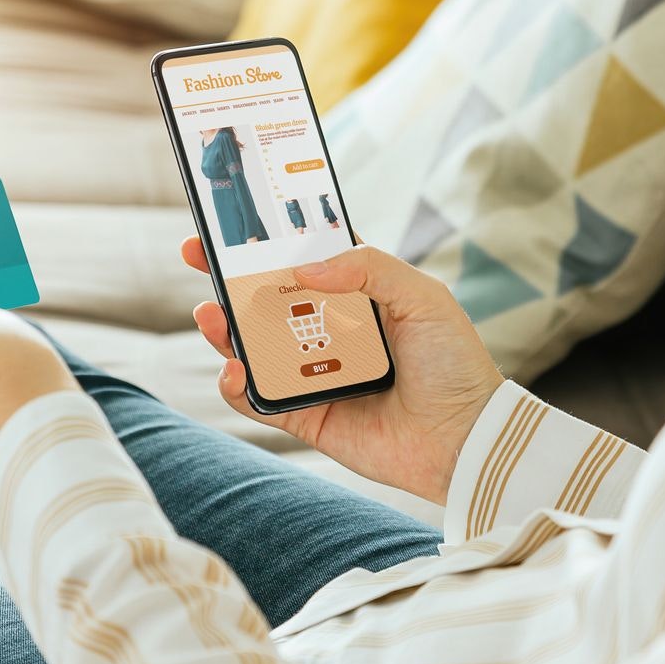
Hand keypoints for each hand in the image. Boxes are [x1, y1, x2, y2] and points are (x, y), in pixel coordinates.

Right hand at [182, 237, 502, 504]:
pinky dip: (236, 385)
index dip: (268, 240)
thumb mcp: (423, 298)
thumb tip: (303, 269)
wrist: (467, 441)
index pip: (302, 259)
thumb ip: (368, 267)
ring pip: (252, 345)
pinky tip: (235, 370)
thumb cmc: (454, 365)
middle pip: (265, 297)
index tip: (234, 222)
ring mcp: (311, 372)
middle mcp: (328, 330)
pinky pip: (257, 399)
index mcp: (356, 295)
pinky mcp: (304, 415)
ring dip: (223, 328)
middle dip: (227, 277)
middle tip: (197, 256)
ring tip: (210, 315)